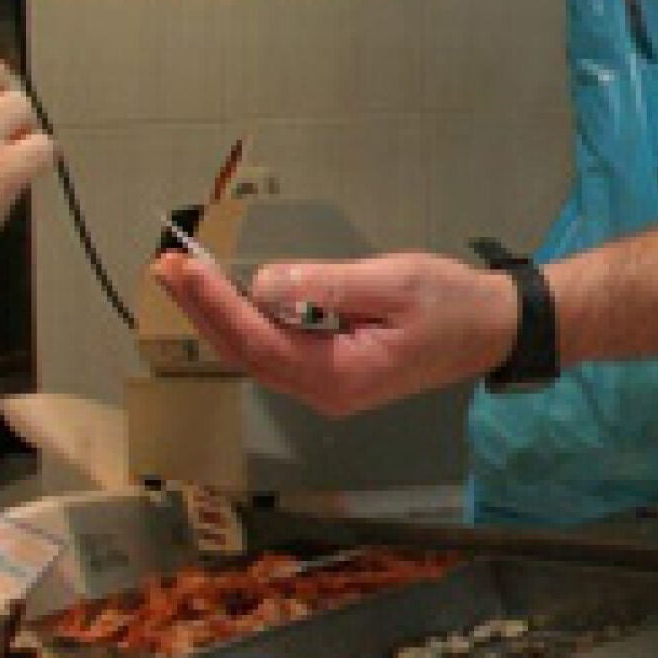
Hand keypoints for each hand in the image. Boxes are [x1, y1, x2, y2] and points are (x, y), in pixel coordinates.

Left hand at [152, 250, 517, 416]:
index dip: (216, 305)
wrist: (492, 327)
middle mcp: (326, 392)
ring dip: (217, 314)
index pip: (258, 342)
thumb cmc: (452, 305)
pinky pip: (275, 349)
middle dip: (201, 309)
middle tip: (165, 266)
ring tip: (182, 276)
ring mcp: (327, 386)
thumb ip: (325, 287)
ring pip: (255, 353)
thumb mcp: (393, 283)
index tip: (185, 270)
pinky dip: (244, 320)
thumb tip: (264, 286)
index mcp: (341, 376)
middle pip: (245, 353)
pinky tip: (226, 297)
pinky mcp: (331, 372)